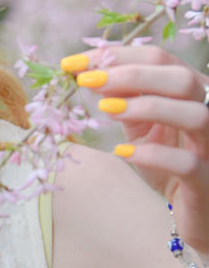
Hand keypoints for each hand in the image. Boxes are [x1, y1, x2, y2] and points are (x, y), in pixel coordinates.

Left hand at [63, 45, 208, 253]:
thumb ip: (124, 101)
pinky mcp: (206, 180)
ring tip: (105, 109)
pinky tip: (122, 152)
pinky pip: (187, 163)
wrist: (191, 212)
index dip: (116, 56)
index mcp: (192, 92)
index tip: (72, 63)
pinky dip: (153, 155)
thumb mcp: (142, 127)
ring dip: (147, 107)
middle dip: (131, 74)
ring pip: (195, 115)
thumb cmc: (167, 164)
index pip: (160, 59)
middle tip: (87, 80)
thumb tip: (90, 73)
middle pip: (181, 78)